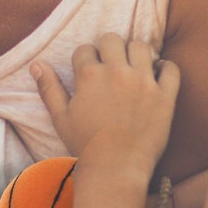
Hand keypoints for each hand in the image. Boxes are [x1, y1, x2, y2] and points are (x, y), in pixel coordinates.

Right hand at [33, 35, 179, 175]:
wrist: (116, 168)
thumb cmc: (85, 145)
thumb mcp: (61, 117)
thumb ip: (49, 88)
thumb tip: (37, 64)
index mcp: (89, 75)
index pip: (85, 49)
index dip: (85, 59)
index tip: (89, 71)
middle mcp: (117, 72)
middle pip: (112, 39)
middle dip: (108, 49)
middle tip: (111, 65)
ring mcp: (143, 82)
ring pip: (141, 46)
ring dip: (136, 53)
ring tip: (134, 67)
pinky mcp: (165, 95)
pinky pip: (171, 67)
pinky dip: (165, 67)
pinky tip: (157, 75)